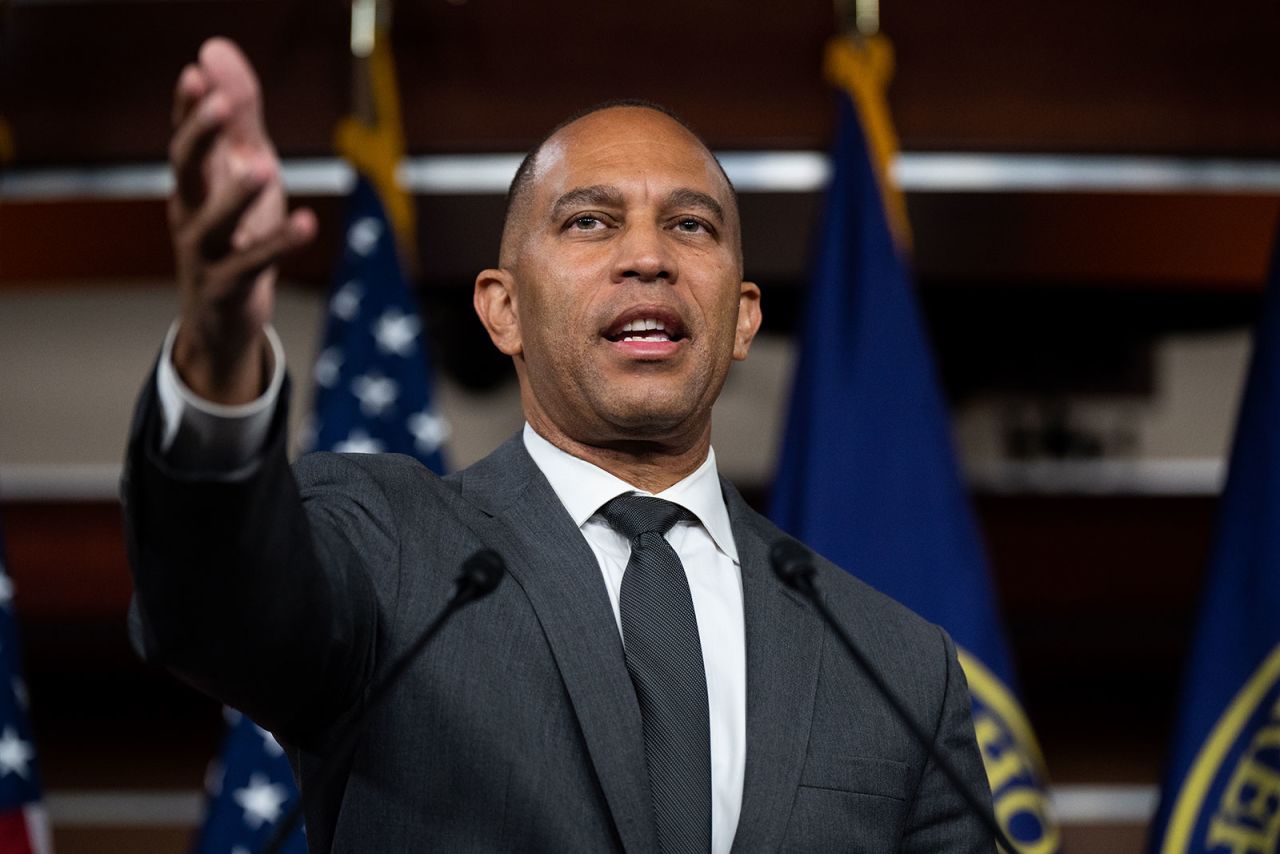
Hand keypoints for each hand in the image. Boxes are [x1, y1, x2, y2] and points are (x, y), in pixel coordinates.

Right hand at [168, 37, 315, 403]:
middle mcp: (189, 212)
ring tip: (264, 166)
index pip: (184, 138)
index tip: (195, 74)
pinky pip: (252, 262)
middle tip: (216, 104)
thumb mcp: (243, 169)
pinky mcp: (228, 286)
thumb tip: (214, 49)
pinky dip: (279, 242)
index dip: (188, 108)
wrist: (222, 319)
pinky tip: (307, 221)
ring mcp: (204, 252)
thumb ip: (238, 115)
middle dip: (199, 136)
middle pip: (185, 169)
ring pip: (213, 220)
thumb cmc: (235, 234)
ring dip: (237, 194)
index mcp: (193, 181)